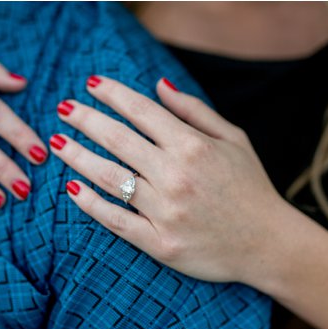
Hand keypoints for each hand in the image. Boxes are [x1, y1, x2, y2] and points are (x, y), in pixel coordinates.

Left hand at [51, 75, 285, 283]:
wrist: (271, 246)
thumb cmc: (250, 186)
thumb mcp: (232, 139)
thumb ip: (193, 110)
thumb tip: (158, 83)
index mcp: (193, 146)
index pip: (141, 111)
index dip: (112, 94)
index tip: (89, 82)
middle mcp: (176, 176)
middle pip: (117, 140)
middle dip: (85, 119)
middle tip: (62, 107)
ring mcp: (167, 212)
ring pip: (110, 177)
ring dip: (78, 157)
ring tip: (55, 141)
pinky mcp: (161, 244)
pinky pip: (117, 220)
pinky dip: (91, 203)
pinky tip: (72, 188)